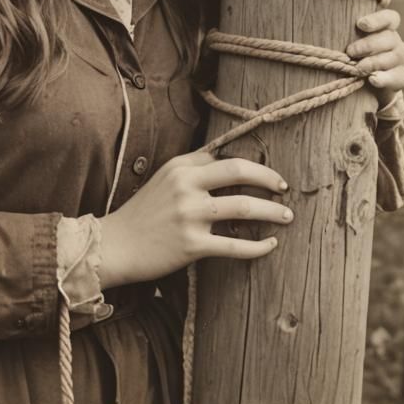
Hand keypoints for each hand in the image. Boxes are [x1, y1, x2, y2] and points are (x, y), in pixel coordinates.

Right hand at [96, 151, 291, 288]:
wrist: (116, 245)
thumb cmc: (143, 213)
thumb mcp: (163, 180)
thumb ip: (191, 170)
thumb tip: (225, 162)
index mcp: (179, 166)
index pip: (224, 157)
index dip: (251, 166)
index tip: (267, 175)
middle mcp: (185, 185)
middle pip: (238, 171)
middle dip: (269, 178)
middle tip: (284, 187)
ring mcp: (189, 215)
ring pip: (243, 207)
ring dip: (272, 211)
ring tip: (287, 216)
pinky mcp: (192, 245)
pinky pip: (235, 246)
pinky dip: (259, 246)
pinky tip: (271, 244)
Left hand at [345, 8, 403, 109]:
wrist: (361, 83)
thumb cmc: (347, 54)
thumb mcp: (343, 40)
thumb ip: (339, 31)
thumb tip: (316, 19)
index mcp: (383, 28)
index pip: (390, 18)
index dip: (378, 20)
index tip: (360, 24)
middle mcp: (394, 41)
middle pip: (390, 38)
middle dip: (370, 44)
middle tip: (350, 51)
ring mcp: (398, 60)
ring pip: (397, 56)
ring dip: (376, 62)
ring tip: (358, 68)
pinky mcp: (399, 78)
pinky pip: (399, 77)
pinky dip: (386, 78)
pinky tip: (373, 79)